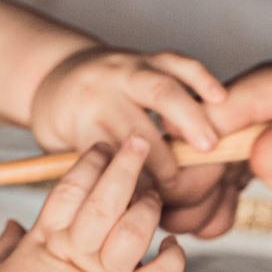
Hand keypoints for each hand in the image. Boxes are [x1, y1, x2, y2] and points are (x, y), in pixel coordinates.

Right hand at [0, 136, 185, 271]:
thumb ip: (7, 245)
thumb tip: (10, 224)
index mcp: (48, 240)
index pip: (70, 189)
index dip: (88, 163)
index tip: (101, 145)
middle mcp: (80, 252)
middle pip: (106, 199)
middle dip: (126, 166)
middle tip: (141, 141)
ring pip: (136, 229)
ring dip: (149, 207)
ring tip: (154, 194)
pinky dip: (174, 258)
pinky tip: (173, 244)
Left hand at [29, 45, 240, 236]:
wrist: (52, 71)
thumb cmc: (66, 121)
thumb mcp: (62, 151)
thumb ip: (94, 177)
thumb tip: (133, 216)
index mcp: (81, 118)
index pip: (110, 156)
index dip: (131, 184)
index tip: (148, 207)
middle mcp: (103, 93)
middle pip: (136, 127)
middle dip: (161, 161)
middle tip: (178, 186)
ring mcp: (127, 70)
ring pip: (159, 90)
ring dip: (188, 120)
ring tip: (209, 147)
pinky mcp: (148, 56)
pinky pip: (176, 61)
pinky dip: (199, 78)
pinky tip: (219, 97)